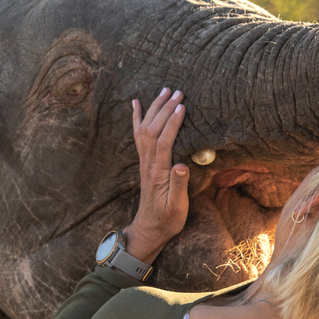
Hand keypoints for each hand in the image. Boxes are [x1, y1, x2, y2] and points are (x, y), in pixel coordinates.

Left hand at [125, 87, 189, 263]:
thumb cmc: (167, 219)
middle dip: (164, 108)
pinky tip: (136, 103)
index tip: (182, 106)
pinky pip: (138, 135)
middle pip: (153, 130)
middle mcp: (148, 164)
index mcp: (158, 173)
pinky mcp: (144, 162)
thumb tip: (181, 165)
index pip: (164, 142)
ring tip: (164, 90)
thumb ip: (179, 185)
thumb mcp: (177, 207)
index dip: (172, 123)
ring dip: (154, 108)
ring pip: (145, 129)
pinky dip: (137, 117)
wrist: (149, 228)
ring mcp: (144, 162)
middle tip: (177, 91)